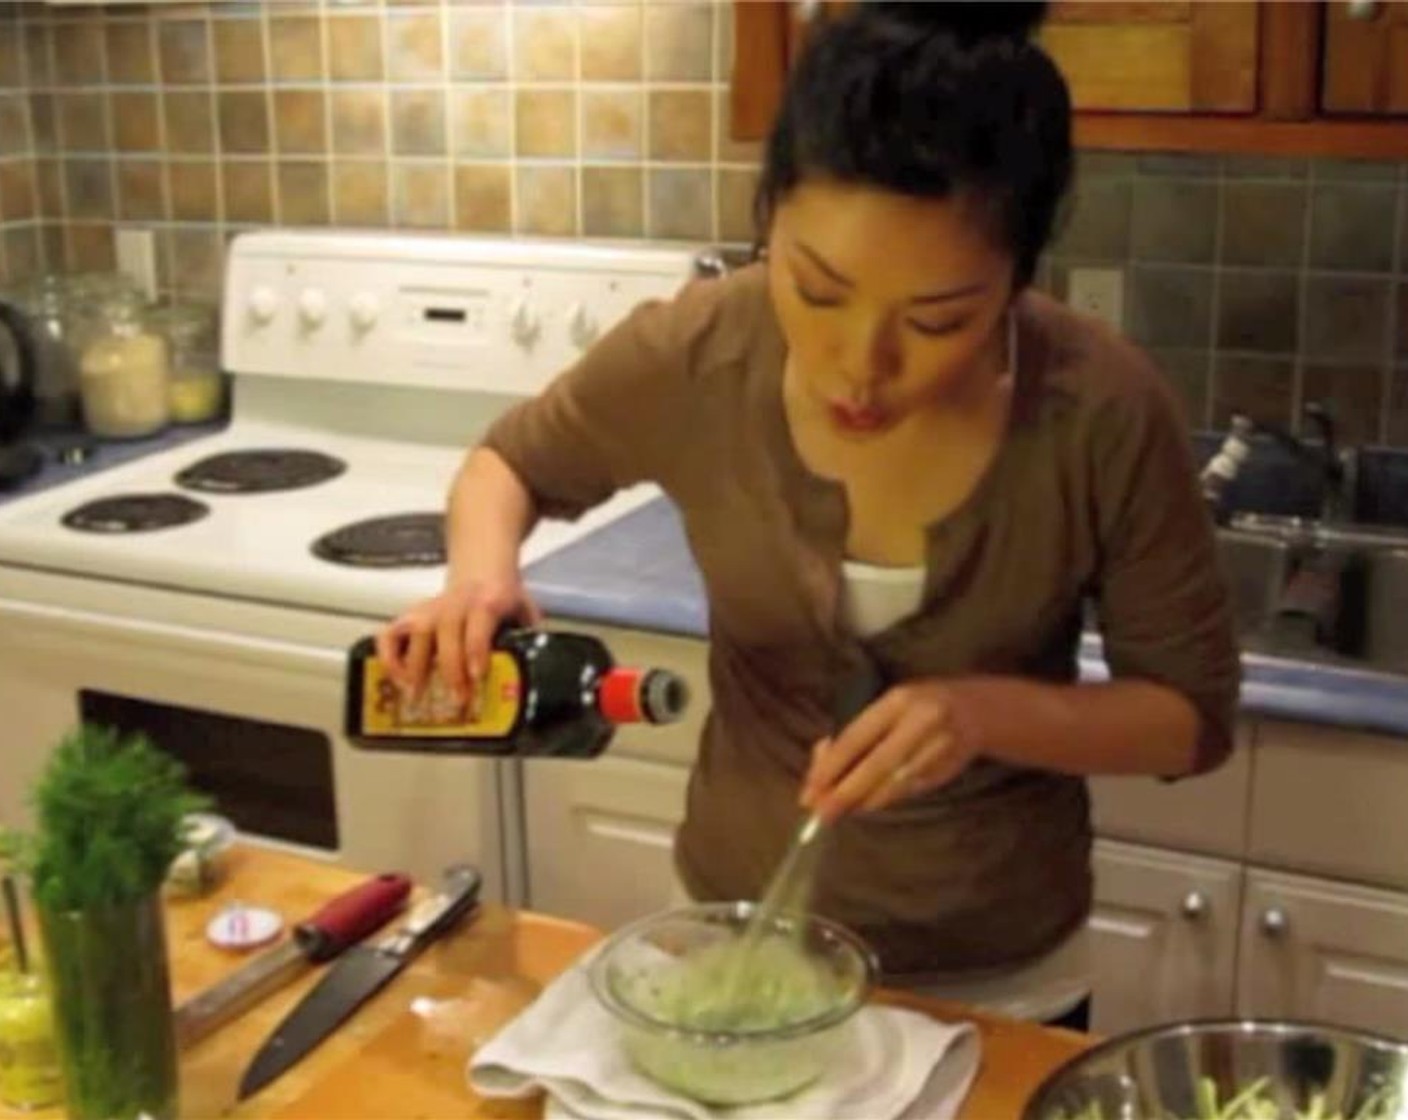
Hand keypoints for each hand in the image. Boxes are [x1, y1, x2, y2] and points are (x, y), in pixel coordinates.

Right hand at [375, 575, 541, 703]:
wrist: (482, 568)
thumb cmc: (502, 597)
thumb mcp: (524, 611)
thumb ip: (530, 637)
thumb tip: (542, 672)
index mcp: (488, 601)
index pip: (479, 623)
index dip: (476, 649)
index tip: (477, 676)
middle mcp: (456, 603)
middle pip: (446, 632)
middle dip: (449, 669)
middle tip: (455, 699)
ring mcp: (430, 609)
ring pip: (415, 632)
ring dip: (413, 665)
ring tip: (416, 694)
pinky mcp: (411, 616)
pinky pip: (390, 633)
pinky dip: (387, 655)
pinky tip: (394, 677)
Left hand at [799, 680, 980, 821]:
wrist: (974, 711)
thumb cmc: (916, 706)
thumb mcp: (886, 706)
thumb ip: (856, 731)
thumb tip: (821, 765)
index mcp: (898, 701)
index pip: (858, 736)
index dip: (832, 765)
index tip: (811, 786)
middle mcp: (920, 723)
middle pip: (876, 765)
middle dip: (845, 792)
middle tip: (820, 812)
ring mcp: (937, 749)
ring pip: (893, 783)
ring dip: (862, 801)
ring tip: (837, 812)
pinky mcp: (946, 771)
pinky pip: (907, 791)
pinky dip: (882, 800)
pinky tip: (864, 805)